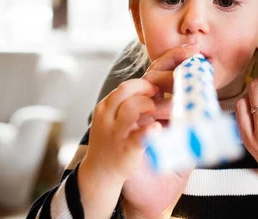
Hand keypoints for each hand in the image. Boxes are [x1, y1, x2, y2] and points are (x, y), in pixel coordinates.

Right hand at [79, 78, 160, 217]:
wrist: (100, 172)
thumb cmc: (111, 141)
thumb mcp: (111, 119)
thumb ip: (126, 104)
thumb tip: (153, 89)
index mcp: (104, 109)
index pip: (123, 87)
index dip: (142, 84)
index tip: (154, 89)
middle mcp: (107, 118)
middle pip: (125, 91)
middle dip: (145, 89)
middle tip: (157, 95)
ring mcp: (116, 133)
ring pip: (131, 107)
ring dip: (148, 105)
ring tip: (154, 113)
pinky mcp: (127, 148)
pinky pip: (141, 134)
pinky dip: (152, 128)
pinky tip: (157, 128)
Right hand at [121, 44, 200, 217]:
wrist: (102, 173)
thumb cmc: (126, 140)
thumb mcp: (141, 117)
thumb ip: (161, 103)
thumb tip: (196, 90)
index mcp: (125, 96)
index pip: (151, 70)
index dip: (173, 57)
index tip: (194, 50)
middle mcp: (117, 107)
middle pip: (144, 84)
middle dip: (169, 80)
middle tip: (190, 80)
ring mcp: (118, 126)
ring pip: (137, 106)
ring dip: (161, 107)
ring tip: (178, 110)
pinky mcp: (124, 147)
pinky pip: (137, 135)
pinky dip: (148, 131)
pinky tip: (159, 128)